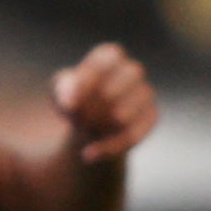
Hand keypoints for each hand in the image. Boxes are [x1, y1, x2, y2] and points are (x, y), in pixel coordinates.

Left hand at [54, 42, 156, 164]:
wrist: (89, 125)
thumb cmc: (74, 99)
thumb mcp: (60, 90)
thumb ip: (62, 88)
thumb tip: (69, 101)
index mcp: (110, 57)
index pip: (109, 56)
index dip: (89, 78)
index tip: (68, 101)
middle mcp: (132, 71)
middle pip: (125, 79)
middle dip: (97, 103)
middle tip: (77, 118)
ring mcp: (145, 94)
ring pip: (126, 113)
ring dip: (101, 126)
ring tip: (82, 133)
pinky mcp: (150, 118)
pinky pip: (134, 134)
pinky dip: (109, 147)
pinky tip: (88, 154)